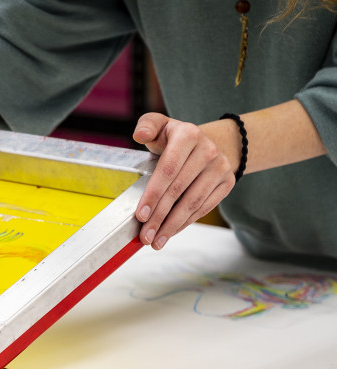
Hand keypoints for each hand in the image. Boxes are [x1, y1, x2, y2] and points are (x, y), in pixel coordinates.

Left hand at [132, 112, 238, 249]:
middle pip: (178, 190)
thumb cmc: (173, 138)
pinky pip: (204, 207)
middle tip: (144, 236)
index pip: (168, 170)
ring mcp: (221, 167)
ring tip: (155, 241)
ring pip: (193, 203)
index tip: (140, 215)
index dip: (153, 194)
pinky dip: (185, 222)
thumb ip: (147, 127)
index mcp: (188, 135)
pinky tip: (170, 232)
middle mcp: (209, 150)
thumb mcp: (159, 126)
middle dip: (159, 217)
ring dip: (172, 226)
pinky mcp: (228, 182)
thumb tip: (140, 135)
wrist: (205, 144)